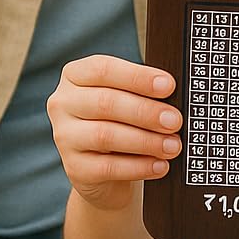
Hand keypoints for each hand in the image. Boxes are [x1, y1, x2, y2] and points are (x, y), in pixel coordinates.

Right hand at [47, 54, 181, 212]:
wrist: (109, 168)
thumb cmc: (124, 120)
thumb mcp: (129, 97)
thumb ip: (145, 90)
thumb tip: (174, 94)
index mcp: (76, 75)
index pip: (103, 70)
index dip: (137, 77)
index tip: (168, 86)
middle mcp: (63, 103)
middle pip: (106, 102)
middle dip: (146, 112)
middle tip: (175, 120)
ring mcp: (64, 137)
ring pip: (105, 135)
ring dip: (145, 140)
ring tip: (172, 145)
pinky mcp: (73, 168)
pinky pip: (107, 167)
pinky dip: (138, 166)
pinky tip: (160, 165)